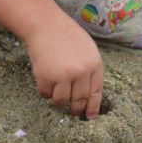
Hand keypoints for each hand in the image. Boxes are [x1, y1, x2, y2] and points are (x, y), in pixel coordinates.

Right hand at [0, 0, 103, 117]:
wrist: (45, 25)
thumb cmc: (66, 35)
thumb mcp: (87, 49)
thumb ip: (90, 68)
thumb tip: (89, 93)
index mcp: (94, 64)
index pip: (96, 92)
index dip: (93, 107)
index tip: (89, 117)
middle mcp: (81, 72)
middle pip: (80, 100)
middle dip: (75, 109)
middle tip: (72, 112)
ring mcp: (63, 75)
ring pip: (61, 101)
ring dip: (58, 99)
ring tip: (55, 90)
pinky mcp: (46, 77)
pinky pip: (46, 94)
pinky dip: (45, 91)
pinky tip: (45, 81)